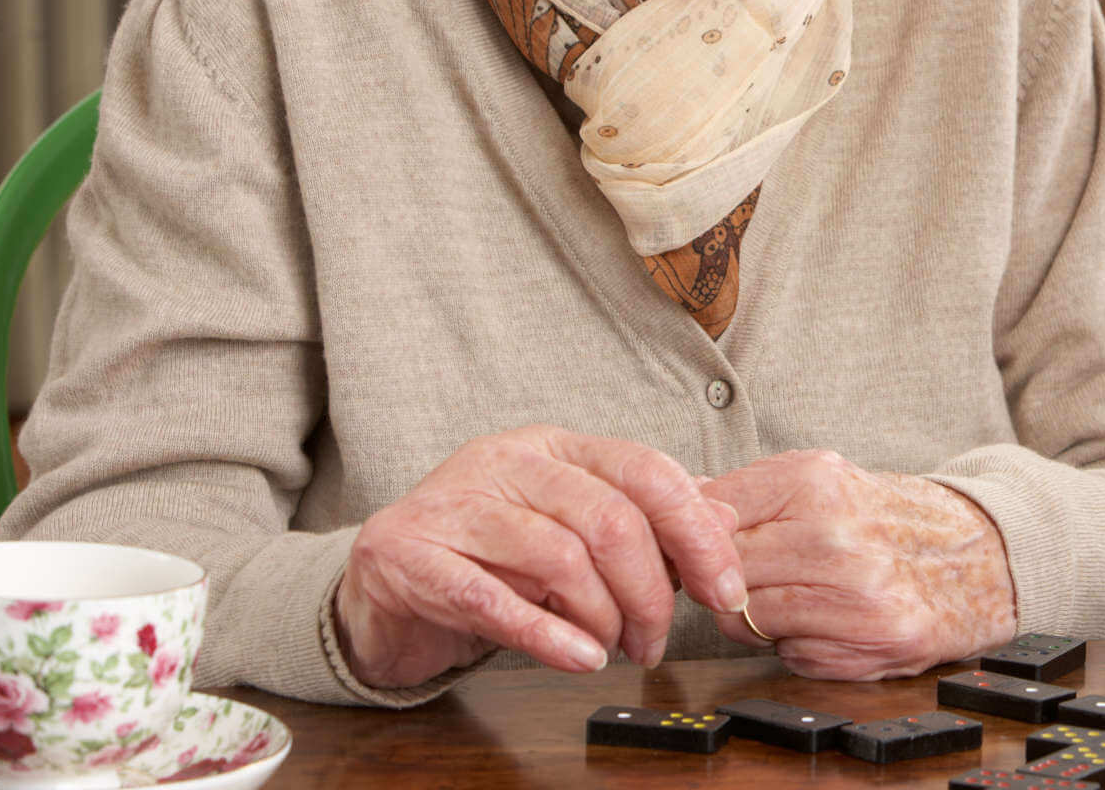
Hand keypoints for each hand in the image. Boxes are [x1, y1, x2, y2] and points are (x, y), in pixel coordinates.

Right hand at [334, 426, 748, 690]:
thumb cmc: (487, 558)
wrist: (378, 588)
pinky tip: (580, 658)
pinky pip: (493, 600)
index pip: (646, 471)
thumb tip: (722, 518)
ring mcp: (452, 505)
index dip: (695, 532)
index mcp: (553, 446)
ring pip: (560, 557)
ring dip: (602, 618)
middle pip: (609, 519)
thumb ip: (641, 521)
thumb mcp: (568, 530)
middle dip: (651, 591)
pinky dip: (549, 637)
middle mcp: (504, 462)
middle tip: (655, 640)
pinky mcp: (409, 556)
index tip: (725, 587)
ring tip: (610, 649)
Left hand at [702, 450, 1016, 678]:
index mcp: (816, 483)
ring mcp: (855, 595)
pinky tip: (829, 620)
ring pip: (747, 620)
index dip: (696, 539)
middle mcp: (835, 537)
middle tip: (755, 574)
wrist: (978, 556)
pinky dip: (798, 642)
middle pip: (723, 575)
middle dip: (726, 580)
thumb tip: (678, 503)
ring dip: (758, 615)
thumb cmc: (885, 518)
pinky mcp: (870, 644)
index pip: (710, 519)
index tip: (700, 546)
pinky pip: (789, 654)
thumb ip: (747, 491)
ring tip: (796, 595)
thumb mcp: (820, 479)